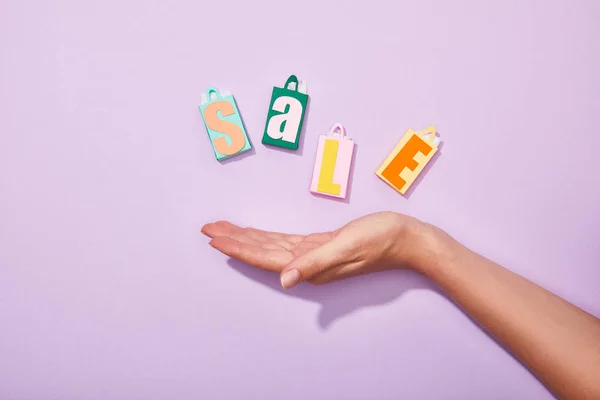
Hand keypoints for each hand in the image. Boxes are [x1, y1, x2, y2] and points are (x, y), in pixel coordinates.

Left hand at [202, 211, 440, 288]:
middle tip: (208, 229)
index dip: (238, 247)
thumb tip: (284, 280)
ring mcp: (312, 254)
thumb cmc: (381, 239)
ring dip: (247, 238)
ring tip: (224, 229)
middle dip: (234, 240)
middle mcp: (307, 263)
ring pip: (270, 246)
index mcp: (310, 264)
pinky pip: (285, 241)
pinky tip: (256, 234)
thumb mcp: (347, 246)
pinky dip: (267, 236)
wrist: (405, 237)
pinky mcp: (319, 245)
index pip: (265, 257)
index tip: (214, 237)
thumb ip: (315, 263)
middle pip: (262, 251)